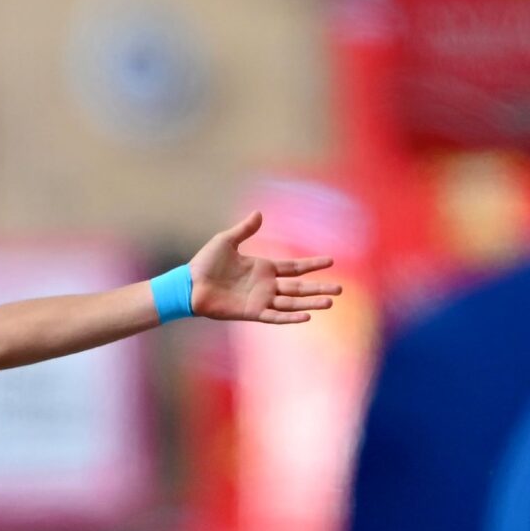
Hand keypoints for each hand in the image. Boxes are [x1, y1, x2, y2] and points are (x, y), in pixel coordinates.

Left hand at [185, 212, 339, 324]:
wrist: (188, 285)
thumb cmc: (204, 263)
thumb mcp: (226, 241)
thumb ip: (245, 230)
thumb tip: (259, 213)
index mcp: (263, 268)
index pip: (294, 267)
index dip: (312, 265)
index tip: (331, 261)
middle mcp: (265, 285)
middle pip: (299, 287)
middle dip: (319, 287)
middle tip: (341, 290)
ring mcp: (260, 300)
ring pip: (291, 302)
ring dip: (311, 303)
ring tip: (330, 302)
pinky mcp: (251, 312)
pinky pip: (274, 315)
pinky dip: (290, 316)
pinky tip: (306, 316)